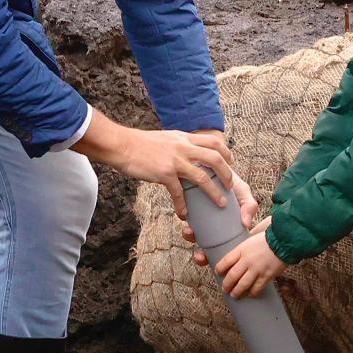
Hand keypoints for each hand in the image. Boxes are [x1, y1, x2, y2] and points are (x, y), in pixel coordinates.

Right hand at [79, 119, 241, 222]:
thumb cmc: (139, 144)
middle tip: (230, 186)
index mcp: (184, 138)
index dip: (226, 153)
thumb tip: (185, 153)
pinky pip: (179, 193)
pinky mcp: (164, 173)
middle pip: (215, 158)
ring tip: (220, 204)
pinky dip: (183, 205)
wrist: (122, 145)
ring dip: (214, 192)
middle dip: (227, 174)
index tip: (230, 163)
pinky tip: (184, 214)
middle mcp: (183, 147)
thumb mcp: (165, 138)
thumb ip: (178, 144)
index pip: (213, 142)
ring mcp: (175, 160)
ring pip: (203, 177)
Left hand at [177, 175, 263, 267]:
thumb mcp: (243, 193)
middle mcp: (210, 224)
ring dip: (189, 236)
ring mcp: (198, 215)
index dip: (210, 257)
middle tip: (199, 256)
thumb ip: (249, 206)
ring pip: (193, 232)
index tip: (205, 259)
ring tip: (189, 231)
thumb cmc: (232, 181)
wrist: (217, 162)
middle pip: (205, 245)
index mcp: (225, 227)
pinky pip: (182, 214)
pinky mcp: (186, 204)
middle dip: (201, 255)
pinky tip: (183, 216)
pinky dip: (182, 217)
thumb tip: (246, 224)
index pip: (219, 248)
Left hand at [214, 225, 286, 298]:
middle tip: (225, 289)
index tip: (218, 273)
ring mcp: (256, 269)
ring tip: (234, 295)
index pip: (226, 261)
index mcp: (242, 249)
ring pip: (242, 284)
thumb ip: (245, 245)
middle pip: (232, 275)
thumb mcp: (252, 236)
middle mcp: (247, 260)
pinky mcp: (266, 276)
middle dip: (227, 284)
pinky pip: (257, 288)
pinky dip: (252, 293)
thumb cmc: (269, 236)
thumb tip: (240, 250)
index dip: (219, 269)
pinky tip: (250, 294)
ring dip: (236, 291)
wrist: (284, 241)